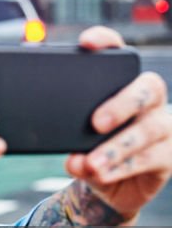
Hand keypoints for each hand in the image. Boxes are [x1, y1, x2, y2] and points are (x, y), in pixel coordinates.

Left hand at [65, 27, 171, 220]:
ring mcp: (163, 127)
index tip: (86, 43)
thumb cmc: (90, 149)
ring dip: (118, 147)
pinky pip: (151, 159)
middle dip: (122, 103)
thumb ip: (65, 138)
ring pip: (149, 129)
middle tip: (95, 123)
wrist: (109, 185)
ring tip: (92, 162)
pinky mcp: (168, 156)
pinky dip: (123, 167)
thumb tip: (71, 158)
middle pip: (148, 88)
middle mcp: (149, 101)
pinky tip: (102, 174)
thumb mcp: (72, 138)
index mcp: (122, 85)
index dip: (107, 43)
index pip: (119, 55)